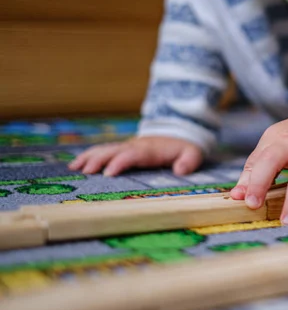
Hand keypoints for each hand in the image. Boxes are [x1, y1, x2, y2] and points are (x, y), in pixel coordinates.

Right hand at [68, 136, 202, 175]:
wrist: (178, 136)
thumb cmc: (184, 149)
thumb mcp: (193, 153)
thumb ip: (189, 161)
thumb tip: (181, 170)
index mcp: (150, 149)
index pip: (133, 155)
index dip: (120, 162)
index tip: (108, 173)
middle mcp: (134, 146)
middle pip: (113, 151)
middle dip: (98, 160)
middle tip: (85, 172)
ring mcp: (126, 147)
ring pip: (104, 149)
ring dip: (89, 157)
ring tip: (74, 168)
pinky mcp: (121, 150)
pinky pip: (102, 152)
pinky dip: (88, 156)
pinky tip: (75, 166)